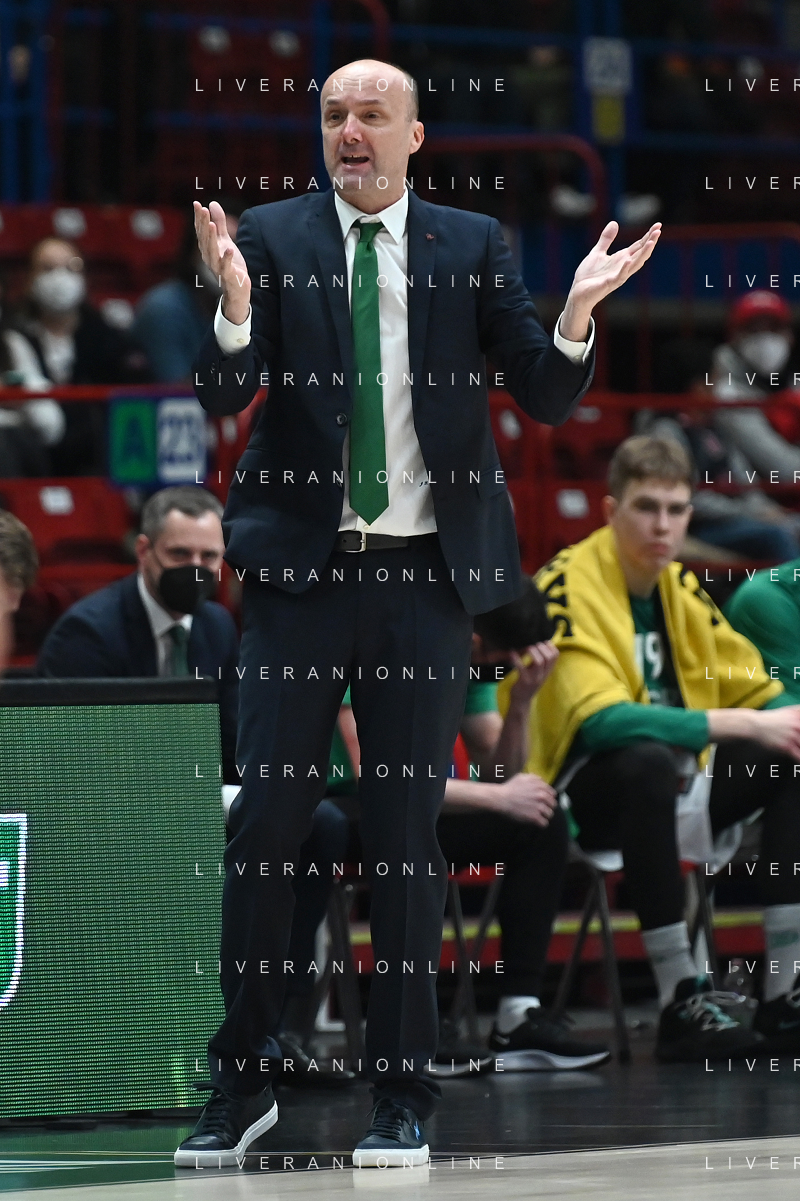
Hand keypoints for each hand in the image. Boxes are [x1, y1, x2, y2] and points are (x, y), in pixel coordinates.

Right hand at [193, 200, 250, 322]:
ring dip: (211, 238)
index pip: (201, 230)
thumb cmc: (230, 264)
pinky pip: (225, 266)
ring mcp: (217, 266)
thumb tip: (212, 203)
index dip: (199, 218)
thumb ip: (219, 223)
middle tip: (203, 209)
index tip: (197, 204)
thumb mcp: (225, 241)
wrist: (237, 289)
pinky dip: (226, 258)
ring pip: (211, 251)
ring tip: (211, 225)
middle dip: (203, 224)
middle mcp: (209, 256)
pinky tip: (229, 249)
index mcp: (207, 247)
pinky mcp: (228, 275)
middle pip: (204, 238)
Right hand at [492, 773, 557, 825]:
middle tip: (540, 810)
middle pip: (553, 805)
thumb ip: (534, 778)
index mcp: (540, 786)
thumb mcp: (522, 777)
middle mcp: (542, 796)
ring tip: (537, 816)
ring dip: (544, 816)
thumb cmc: (509, 788)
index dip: (548, 798)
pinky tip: (535, 822)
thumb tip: (541, 780)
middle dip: (547, 807)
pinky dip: (540, 824)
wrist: (501, 798)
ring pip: (550, 814)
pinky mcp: (535, 817)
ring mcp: (539, 807)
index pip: (553, 794)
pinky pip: (544, 823)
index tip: (543, 802)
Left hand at [507, 641, 558, 706]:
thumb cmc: (528, 683)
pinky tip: (512, 653)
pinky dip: (516, 659)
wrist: (521, 701)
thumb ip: (539, 661)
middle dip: (541, 647)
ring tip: (527, 648)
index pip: (556, 656)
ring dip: (533, 652)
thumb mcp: (537, 672)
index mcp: (547, 671)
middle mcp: (543, 674)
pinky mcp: (524, 681)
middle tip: (534, 645)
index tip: (544, 642)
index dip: (551, 646)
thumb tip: (539, 646)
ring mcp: (534, 678)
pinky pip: (521, 668)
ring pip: (539, 661)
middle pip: (548, 657)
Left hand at [560, 220, 660, 339]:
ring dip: (644, 254)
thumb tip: (614, 223)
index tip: (658, 225)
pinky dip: (625, 269)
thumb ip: (606, 239)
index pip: (639, 246)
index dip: (648, 235)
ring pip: (635, 265)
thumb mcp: (597, 252)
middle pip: (641, 254)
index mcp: (621, 259)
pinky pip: (619, 276)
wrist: (578, 292)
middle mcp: (623, 267)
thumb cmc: (589, 275)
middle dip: (650, 242)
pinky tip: (629, 260)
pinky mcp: (608, 284)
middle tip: (658, 230)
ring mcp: (617, 276)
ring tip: (652, 242)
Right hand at [751, 705, 799, 759]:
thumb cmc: (770, 719)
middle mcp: (797, 725)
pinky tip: (799, 761)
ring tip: (797, 748)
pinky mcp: (786, 747)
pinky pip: (799, 756)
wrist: (753, 724)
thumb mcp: (787, 711)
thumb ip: (799, 711)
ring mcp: (792, 736)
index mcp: (799, 716)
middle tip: (799, 743)